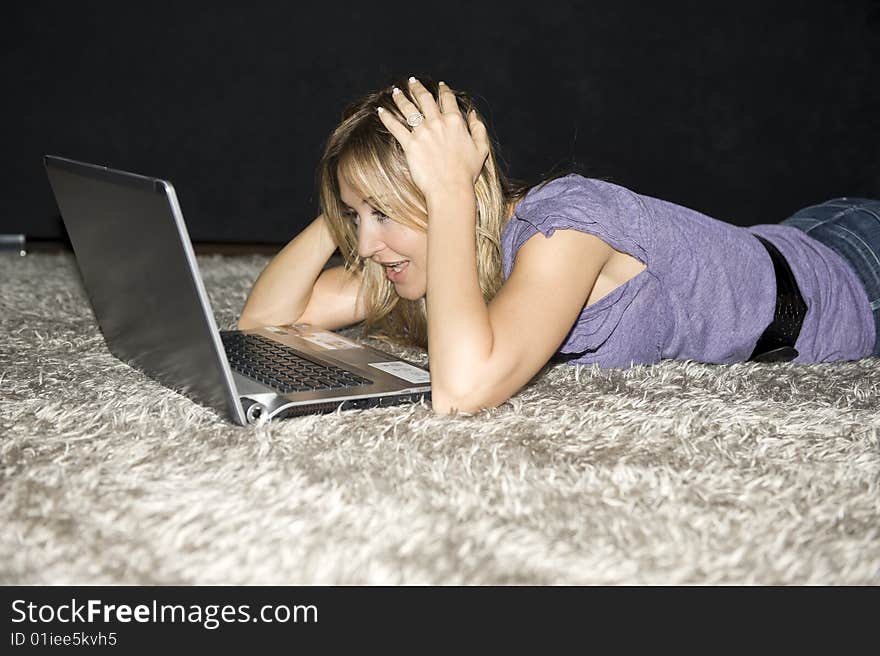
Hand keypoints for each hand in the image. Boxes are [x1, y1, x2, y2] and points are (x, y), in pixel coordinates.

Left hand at [377, 77, 489, 198]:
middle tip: (411, 81)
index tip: (440, 85)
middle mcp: (438, 123)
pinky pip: (395, 127)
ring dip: (400, 98)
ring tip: (395, 92)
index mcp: (455, 122)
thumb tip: (473, 113)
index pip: (448, 100)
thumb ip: (478, 128)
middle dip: (417, 88)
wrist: (450, 189)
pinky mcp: (410, 145)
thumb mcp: (481, 149)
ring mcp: (422, 133)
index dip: (444, 90)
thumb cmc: (467, 172)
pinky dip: (387, 117)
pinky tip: (380, 111)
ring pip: (409, 109)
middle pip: (425, 99)